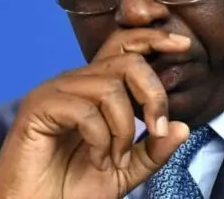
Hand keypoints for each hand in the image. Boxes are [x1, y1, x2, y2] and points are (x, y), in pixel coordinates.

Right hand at [0, 29, 191, 198]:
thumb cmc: (72, 189)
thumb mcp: (126, 170)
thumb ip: (153, 151)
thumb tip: (183, 127)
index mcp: (95, 88)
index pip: (125, 47)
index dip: (153, 39)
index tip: (184, 45)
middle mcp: (76, 82)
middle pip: (127, 61)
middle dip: (152, 95)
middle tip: (155, 130)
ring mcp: (55, 91)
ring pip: (110, 88)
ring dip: (123, 130)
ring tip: (114, 159)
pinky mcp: (39, 107)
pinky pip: (85, 110)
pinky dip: (100, 140)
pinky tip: (97, 160)